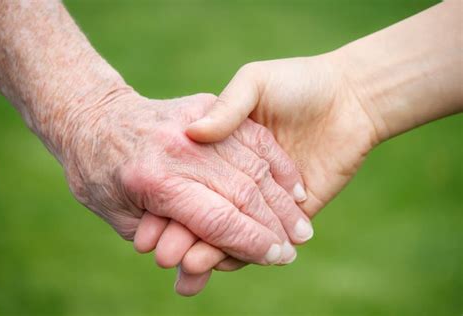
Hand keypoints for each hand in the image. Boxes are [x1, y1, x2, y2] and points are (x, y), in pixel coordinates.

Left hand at [64, 90, 311, 264]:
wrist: (94, 118)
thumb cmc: (100, 176)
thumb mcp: (120, 219)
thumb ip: (165, 240)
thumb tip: (200, 270)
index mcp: (156, 182)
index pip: (218, 220)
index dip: (252, 243)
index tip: (276, 257)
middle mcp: (180, 151)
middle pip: (243, 193)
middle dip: (275, 226)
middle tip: (294, 247)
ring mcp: (195, 123)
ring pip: (254, 165)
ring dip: (282, 199)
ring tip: (302, 222)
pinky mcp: (206, 105)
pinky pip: (252, 136)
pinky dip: (277, 163)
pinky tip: (295, 185)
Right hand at [175, 0, 462, 292]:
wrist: (350, 98)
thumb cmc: (298, 82)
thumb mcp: (255, 83)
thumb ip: (228, 107)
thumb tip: (193, 133)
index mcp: (224, 148)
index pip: (192, 183)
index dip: (169, 204)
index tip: (147, 226)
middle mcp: (239, 176)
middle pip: (207, 212)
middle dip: (184, 235)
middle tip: (162, 256)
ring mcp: (265, 198)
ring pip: (231, 231)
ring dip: (208, 251)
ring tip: (186, 268)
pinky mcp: (294, 214)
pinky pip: (265, 238)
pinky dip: (244, 253)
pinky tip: (220, 265)